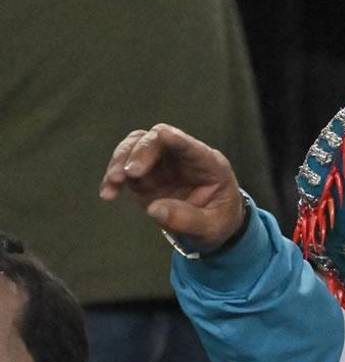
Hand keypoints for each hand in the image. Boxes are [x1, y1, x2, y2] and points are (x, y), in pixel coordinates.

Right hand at [99, 124, 245, 252]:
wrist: (212, 225)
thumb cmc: (219, 220)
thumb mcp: (212, 226)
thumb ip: (187, 219)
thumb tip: (154, 210)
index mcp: (208, 163)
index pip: (190, 145)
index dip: (175, 138)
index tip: (160, 135)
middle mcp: (182, 157)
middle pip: (156, 139)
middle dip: (139, 152)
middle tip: (128, 174)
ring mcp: (161, 164)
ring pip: (135, 146)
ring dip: (120, 161)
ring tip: (113, 183)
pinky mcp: (145, 175)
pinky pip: (124, 167)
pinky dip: (113, 177)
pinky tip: (108, 193)